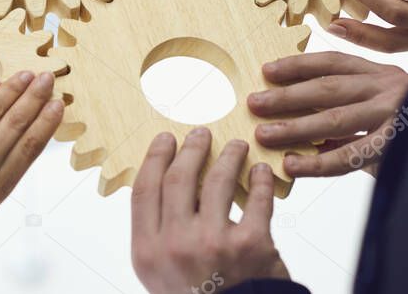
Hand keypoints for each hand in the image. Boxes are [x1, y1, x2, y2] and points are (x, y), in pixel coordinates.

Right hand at [131, 130, 289, 292]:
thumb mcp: (160, 273)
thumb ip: (158, 233)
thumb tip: (170, 182)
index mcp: (148, 251)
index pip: (145, 189)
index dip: (155, 158)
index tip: (166, 139)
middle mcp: (175, 244)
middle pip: (179, 179)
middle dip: (191, 150)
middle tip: (202, 134)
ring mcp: (213, 243)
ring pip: (218, 181)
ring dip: (228, 157)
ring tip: (237, 147)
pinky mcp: (251, 245)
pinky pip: (256, 199)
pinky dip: (261, 180)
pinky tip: (262, 172)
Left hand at [249, 53, 407, 176]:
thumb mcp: (383, 110)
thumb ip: (348, 111)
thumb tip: (297, 118)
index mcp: (382, 73)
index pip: (333, 62)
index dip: (298, 65)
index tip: (267, 71)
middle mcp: (389, 86)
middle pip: (328, 88)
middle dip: (287, 96)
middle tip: (254, 103)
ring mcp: (394, 113)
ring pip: (335, 118)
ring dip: (295, 128)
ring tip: (264, 135)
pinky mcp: (398, 144)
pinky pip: (350, 155)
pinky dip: (318, 162)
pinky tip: (294, 165)